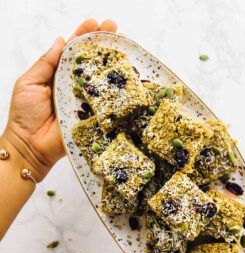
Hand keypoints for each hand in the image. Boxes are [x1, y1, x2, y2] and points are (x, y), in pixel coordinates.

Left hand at [2, 19, 116, 180]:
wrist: (31, 145)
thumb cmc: (24, 114)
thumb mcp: (29, 82)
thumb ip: (45, 63)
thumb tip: (59, 40)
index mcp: (58, 74)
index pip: (73, 50)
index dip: (84, 35)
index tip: (95, 22)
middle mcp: (74, 84)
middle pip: (91, 61)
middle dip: (103, 43)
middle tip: (115, 28)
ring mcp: (85, 100)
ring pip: (101, 79)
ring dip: (113, 62)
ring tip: (124, 46)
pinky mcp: (92, 115)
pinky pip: (105, 102)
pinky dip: (116, 91)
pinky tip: (125, 79)